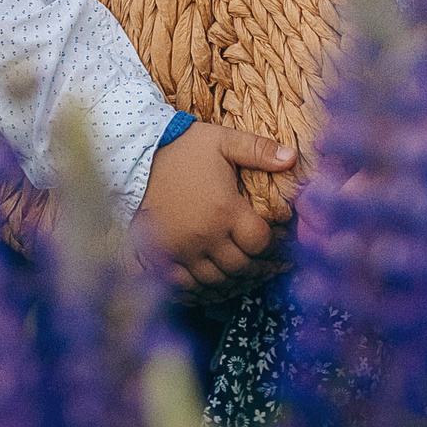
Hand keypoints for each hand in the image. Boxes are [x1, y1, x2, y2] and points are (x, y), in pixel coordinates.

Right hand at [134, 121, 295, 291]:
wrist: (134, 156)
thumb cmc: (183, 147)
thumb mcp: (223, 140)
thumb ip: (259, 150)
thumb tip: (293, 157)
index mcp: (226, 210)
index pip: (260, 243)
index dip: (273, 244)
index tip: (274, 239)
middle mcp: (206, 236)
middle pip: (241, 266)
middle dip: (254, 264)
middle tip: (260, 258)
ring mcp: (182, 249)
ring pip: (216, 280)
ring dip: (230, 277)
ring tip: (238, 268)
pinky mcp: (161, 256)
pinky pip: (185, 284)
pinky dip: (200, 285)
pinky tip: (208, 276)